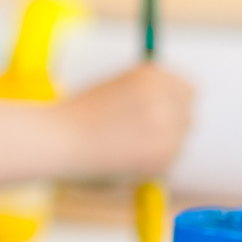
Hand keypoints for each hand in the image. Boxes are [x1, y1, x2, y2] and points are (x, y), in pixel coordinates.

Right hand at [60, 63, 194, 178]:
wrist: (54, 138)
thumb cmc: (75, 118)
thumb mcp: (115, 90)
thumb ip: (146, 97)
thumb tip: (173, 111)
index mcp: (150, 75)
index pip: (187, 90)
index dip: (173, 104)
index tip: (159, 115)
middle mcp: (163, 95)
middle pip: (187, 115)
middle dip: (170, 128)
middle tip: (139, 138)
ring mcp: (165, 125)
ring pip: (179, 141)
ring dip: (161, 148)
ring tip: (124, 150)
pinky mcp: (161, 153)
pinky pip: (169, 162)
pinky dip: (152, 165)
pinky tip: (123, 161)